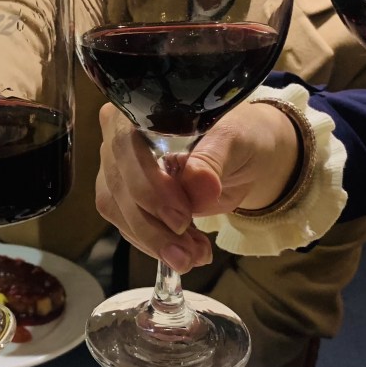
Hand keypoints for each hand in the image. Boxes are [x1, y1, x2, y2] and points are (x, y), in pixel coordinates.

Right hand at [95, 101, 298, 272]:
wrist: (247, 157)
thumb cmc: (239, 136)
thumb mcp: (235, 140)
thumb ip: (213, 160)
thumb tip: (197, 185)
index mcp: (139, 110)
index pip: (125, 146)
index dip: (148, 186)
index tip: (181, 217)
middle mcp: (119, 138)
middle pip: (119, 185)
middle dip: (152, 227)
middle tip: (187, 253)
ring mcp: (120, 170)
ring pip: (119, 211)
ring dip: (154, 241)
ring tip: (195, 256)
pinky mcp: (128, 199)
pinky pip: (130, 226)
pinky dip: (157, 245)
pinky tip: (189, 252)